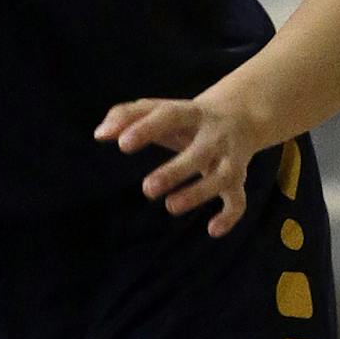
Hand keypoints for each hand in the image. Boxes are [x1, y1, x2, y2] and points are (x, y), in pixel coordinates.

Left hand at [93, 91, 269, 237]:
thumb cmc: (184, 117)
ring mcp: (228, 158)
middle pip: (199, 152)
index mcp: (190, 113)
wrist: (240, 115)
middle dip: (176, 172)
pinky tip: (212, 230)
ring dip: (198, 194)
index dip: (146, 129)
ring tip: (170, 206)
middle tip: (147, 189)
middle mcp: (213, 136)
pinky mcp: (238, 180)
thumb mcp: (158, 109)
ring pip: (222, 178)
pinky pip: (239, 200)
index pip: (168, 116)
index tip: (122, 145)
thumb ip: (126, 116)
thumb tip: (99, 134)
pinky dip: (230, 216)